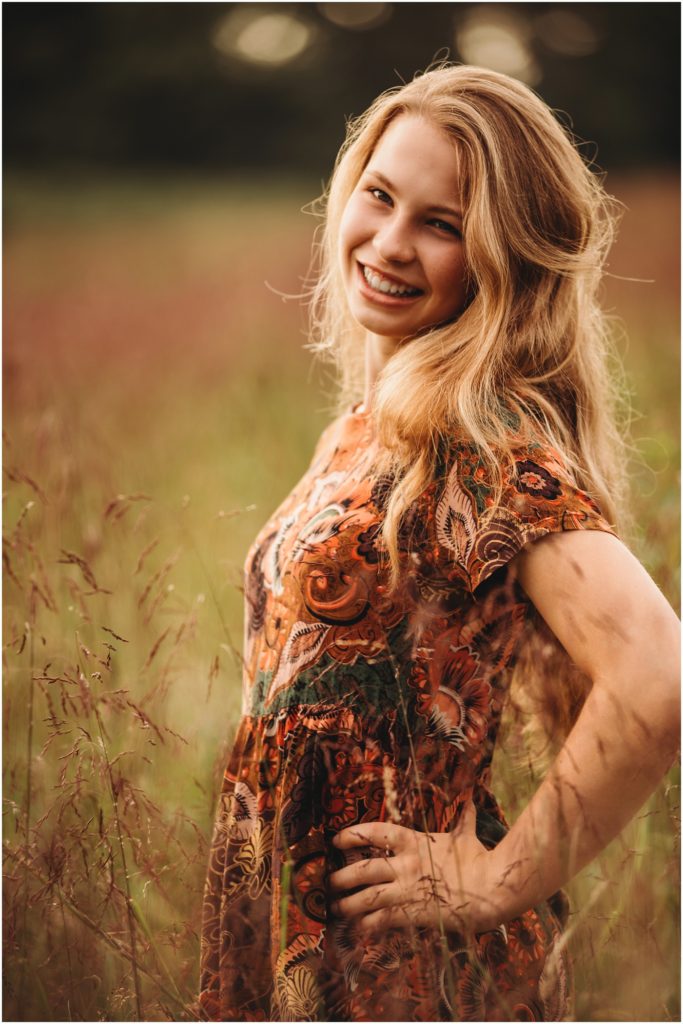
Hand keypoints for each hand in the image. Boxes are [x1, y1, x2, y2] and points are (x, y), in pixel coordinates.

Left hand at [328, 802, 500, 935]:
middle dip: (341, 877)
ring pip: (366, 897)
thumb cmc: (481, 859)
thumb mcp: (467, 836)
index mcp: (415, 841)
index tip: (336, 839)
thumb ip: (463, 821)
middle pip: (363, 869)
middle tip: (328, 882)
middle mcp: (406, 864)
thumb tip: (471, 803)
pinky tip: (358, 929)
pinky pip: (382, 919)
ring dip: (347, 904)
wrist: (493, 887)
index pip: (376, 833)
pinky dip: (367, 925)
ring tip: (335, 909)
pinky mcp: (413, 913)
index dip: (353, 835)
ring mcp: (407, 889)